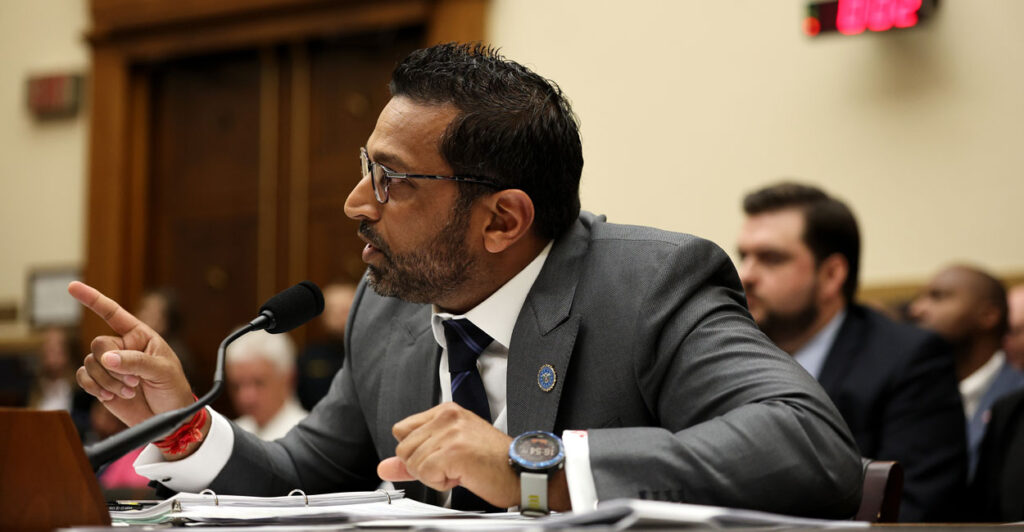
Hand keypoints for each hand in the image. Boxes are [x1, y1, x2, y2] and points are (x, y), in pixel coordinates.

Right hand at [69, 281, 193, 427]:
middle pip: (99, 344)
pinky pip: (83, 378)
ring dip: (109, 380)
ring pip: (91, 363)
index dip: (93, 299)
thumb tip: (106, 359)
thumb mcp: (163, 371)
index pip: (113, 313)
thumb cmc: (173, 389)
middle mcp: (122, 347)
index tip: (72, 286)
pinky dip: (94, 387)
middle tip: (135, 381)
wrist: (169, 417)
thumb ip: (136, 362)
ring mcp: (110, 365)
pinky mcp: (100, 383)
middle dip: (113, 365)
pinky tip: (111, 395)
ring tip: (131, 390)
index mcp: (140, 336)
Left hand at [377, 402, 518, 507]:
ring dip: (434, 475)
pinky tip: (461, 475)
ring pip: (413, 463)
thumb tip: (384, 466)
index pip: (402, 430)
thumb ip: (413, 458)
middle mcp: (447, 417)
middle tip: (453, 466)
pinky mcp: (453, 451)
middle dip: (424, 466)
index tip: (439, 457)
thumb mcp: (449, 453)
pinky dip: (441, 482)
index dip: (417, 452)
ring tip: (460, 469)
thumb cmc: (493, 462)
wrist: (521, 472)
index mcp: (447, 411)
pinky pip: (425, 474)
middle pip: (404, 449)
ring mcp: (450, 432)